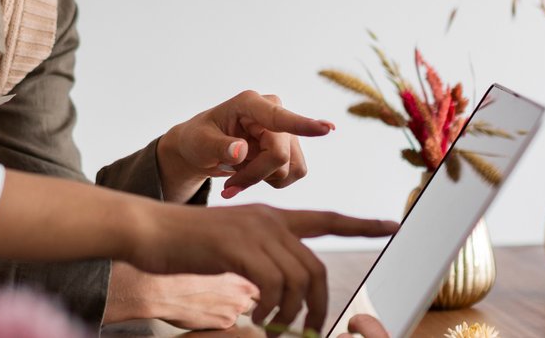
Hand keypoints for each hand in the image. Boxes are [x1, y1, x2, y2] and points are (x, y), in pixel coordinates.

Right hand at [124, 203, 397, 333]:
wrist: (150, 231)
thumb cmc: (187, 246)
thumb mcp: (232, 249)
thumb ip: (261, 261)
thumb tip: (285, 292)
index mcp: (272, 218)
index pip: (328, 218)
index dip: (363, 224)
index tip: (394, 224)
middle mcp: (269, 220)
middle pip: (317, 266)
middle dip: (320, 304)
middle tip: (308, 328)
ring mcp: (254, 231)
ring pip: (299, 279)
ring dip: (291, 313)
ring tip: (273, 324)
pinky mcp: (238, 246)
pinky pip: (274, 285)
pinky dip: (271, 309)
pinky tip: (255, 316)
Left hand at [157, 90, 333, 202]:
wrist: (203, 149)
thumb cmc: (199, 140)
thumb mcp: (199, 143)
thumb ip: (218, 147)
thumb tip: (240, 152)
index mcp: (249, 103)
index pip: (279, 118)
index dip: (303, 124)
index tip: (327, 129)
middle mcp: (273, 113)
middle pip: (279, 156)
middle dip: (254, 175)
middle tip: (229, 186)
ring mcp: (286, 132)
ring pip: (289, 169)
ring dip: (261, 180)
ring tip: (238, 173)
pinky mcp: (292, 150)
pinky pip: (293, 176)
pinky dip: (270, 183)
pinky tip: (252, 173)